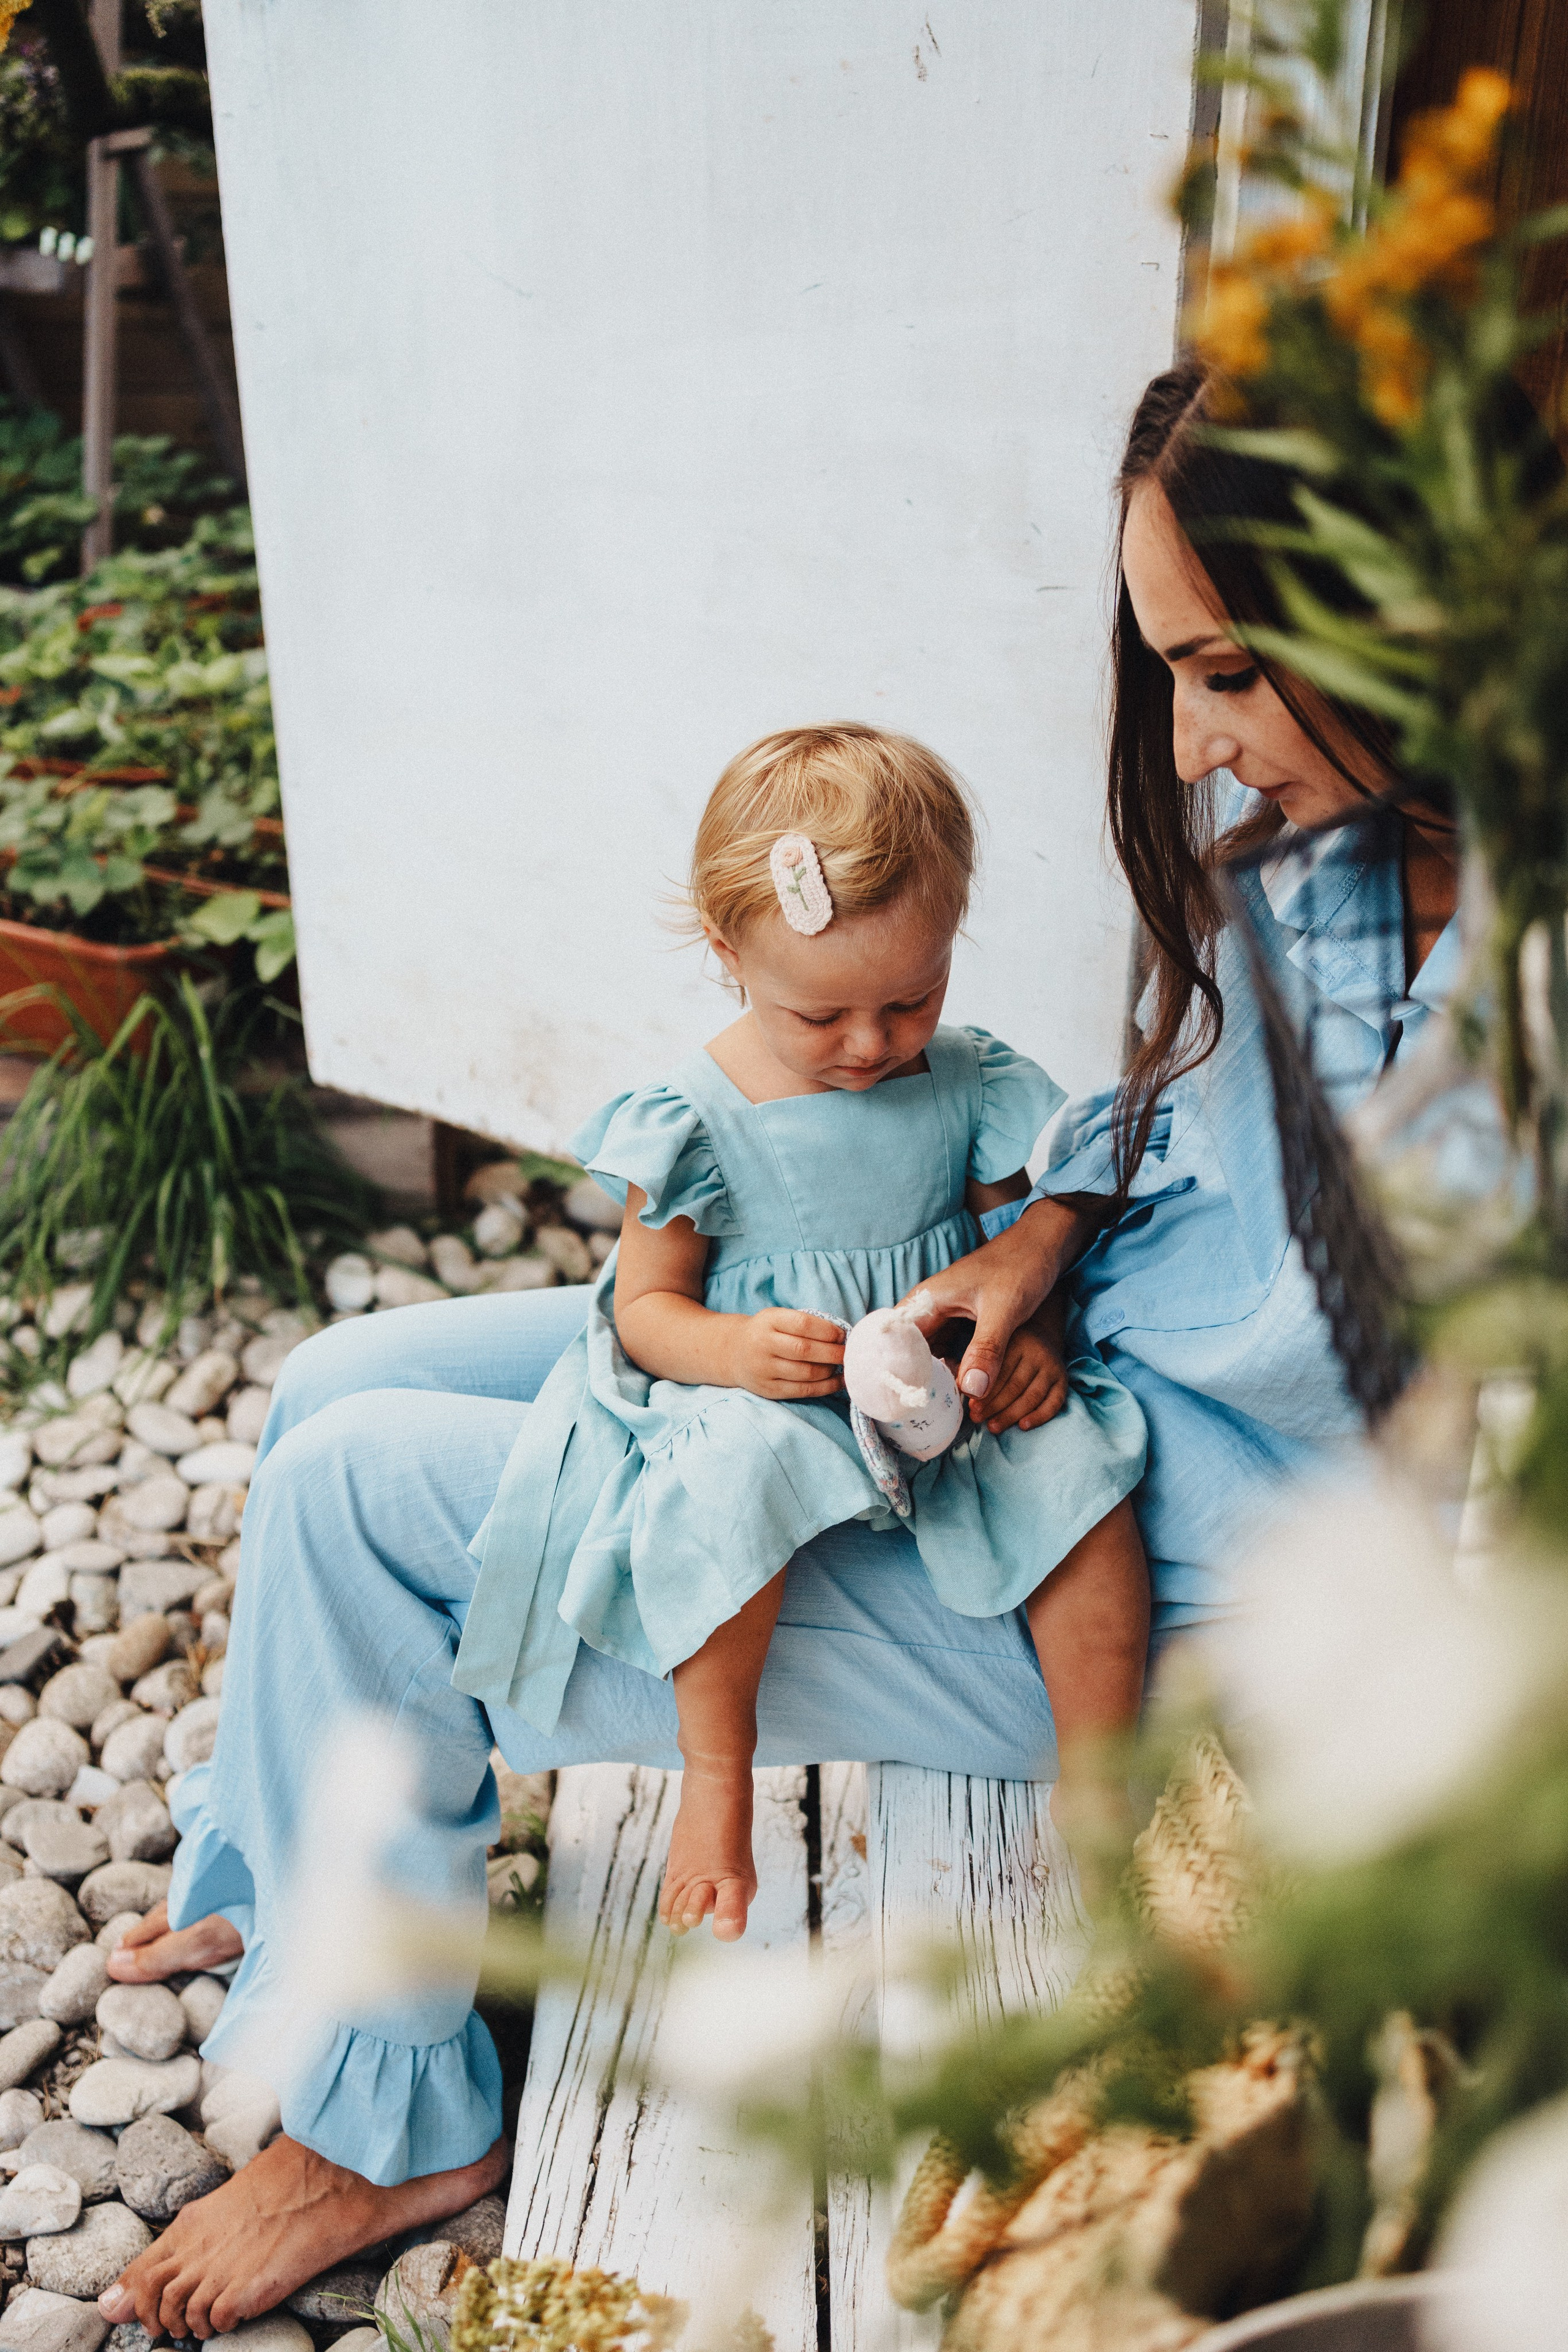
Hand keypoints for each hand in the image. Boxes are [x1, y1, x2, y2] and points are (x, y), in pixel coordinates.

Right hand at [730, 1309, 843, 1400]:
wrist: (733, 1352)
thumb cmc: (766, 1332)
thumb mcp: (777, 1317)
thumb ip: (804, 1323)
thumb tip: (841, 1337)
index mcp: (769, 1321)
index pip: (803, 1324)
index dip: (827, 1331)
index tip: (842, 1335)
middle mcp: (763, 1344)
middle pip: (805, 1350)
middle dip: (833, 1353)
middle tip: (849, 1353)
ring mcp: (764, 1369)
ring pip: (806, 1373)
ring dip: (830, 1370)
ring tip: (842, 1366)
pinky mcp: (769, 1389)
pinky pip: (803, 1391)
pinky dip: (826, 1387)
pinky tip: (839, 1381)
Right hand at [904, 1198, 1089, 1408]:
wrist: (1044, 1244)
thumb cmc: (1021, 1267)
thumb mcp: (1004, 1311)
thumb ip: (987, 1350)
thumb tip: (972, 1392)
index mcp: (927, 1300)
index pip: (894, 1340)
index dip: (893, 1369)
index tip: (900, 1399)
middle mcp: (930, 1307)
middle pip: (909, 1350)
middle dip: (916, 1379)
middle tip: (924, 1411)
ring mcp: (946, 1313)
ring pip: (930, 1352)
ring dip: (936, 1376)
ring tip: (940, 1406)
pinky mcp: (963, 1319)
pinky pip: (949, 1349)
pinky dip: (953, 1367)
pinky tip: (961, 1388)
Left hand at [980, 1312, 1069, 1434]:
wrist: (1036, 1330)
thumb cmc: (1002, 1340)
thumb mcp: (984, 1335)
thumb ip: (973, 1358)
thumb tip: (962, 1386)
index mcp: (1015, 1338)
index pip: (999, 1371)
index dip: (984, 1392)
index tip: (970, 1407)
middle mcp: (1037, 1350)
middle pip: (1015, 1385)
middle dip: (994, 1406)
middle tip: (977, 1418)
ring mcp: (1052, 1364)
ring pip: (1032, 1396)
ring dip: (1011, 1415)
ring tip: (993, 1426)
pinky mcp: (1062, 1376)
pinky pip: (1055, 1401)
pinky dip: (1039, 1416)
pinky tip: (1022, 1426)